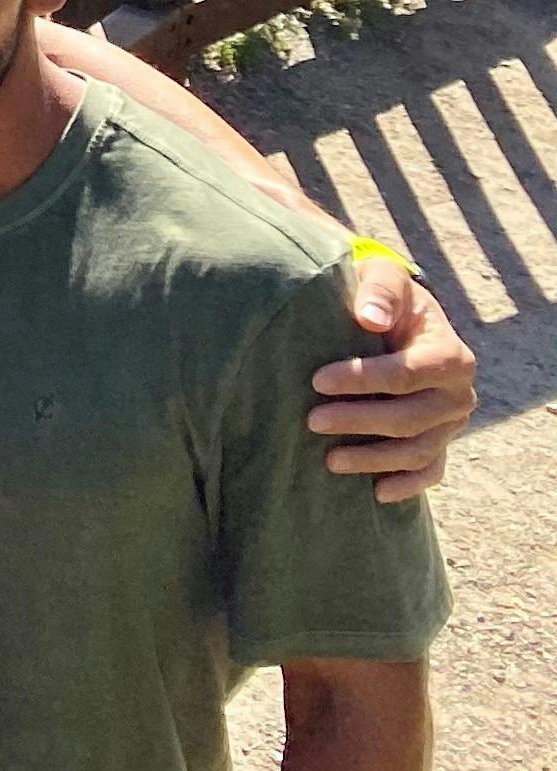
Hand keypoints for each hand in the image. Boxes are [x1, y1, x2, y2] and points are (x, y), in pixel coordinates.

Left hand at [311, 254, 474, 501]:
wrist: (397, 316)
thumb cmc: (383, 294)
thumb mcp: (383, 277)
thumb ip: (379, 290)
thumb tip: (369, 316)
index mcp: (451, 355)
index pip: (406, 374)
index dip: (362, 378)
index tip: (316, 380)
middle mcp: (459, 395)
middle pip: (410, 418)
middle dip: (359, 421)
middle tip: (311, 421)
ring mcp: (451, 423)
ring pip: (417, 450)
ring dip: (374, 459)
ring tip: (329, 461)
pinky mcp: (440, 441)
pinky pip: (431, 470)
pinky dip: (407, 484)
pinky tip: (377, 493)